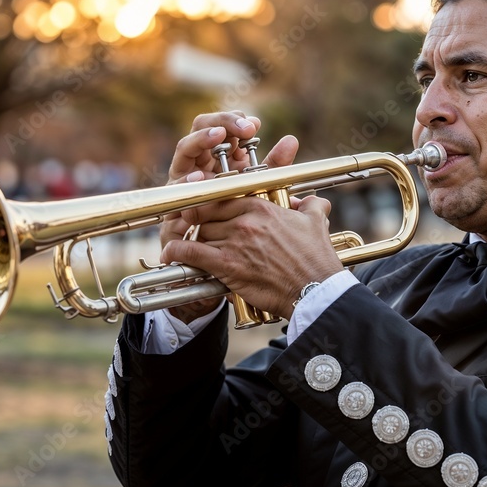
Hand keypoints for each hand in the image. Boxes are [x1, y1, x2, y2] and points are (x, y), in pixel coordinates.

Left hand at [161, 193, 344, 319]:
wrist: (313, 290)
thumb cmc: (316, 260)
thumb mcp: (316, 224)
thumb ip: (312, 206)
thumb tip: (312, 201)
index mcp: (262, 207)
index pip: (224, 196)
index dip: (211, 203)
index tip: (205, 208)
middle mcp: (245, 220)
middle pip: (208, 213)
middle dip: (199, 220)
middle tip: (192, 226)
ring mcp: (234, 242)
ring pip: (199, 232)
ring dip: (191, 237)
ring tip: (183, 243)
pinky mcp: (227, 265)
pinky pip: (191, 251)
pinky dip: (177, 252)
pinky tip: (170, 254)